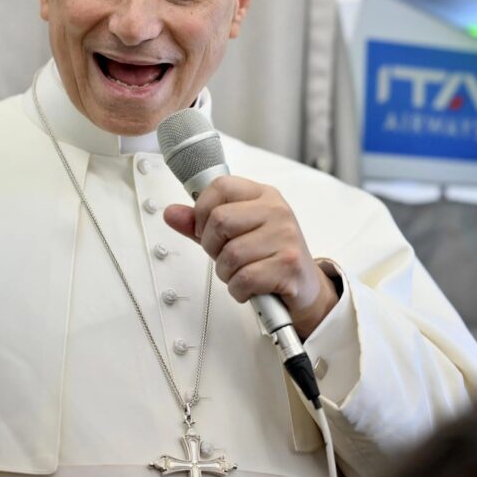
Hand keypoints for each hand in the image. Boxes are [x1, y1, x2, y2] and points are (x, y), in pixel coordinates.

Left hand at [164, 176, 336, 338]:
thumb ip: (201, 224)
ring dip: (226, 273)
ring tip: (240, 274)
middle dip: (212, 247)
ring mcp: (286, 236)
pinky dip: (239, 290)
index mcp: (263, 195)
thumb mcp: (235, 234)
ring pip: (230, 254)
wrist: (304, 287)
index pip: (220, 186)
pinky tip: (249, 288)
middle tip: (225, 257)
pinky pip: (244, 278)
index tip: (206, 230)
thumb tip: (171, 213)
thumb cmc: (268, 257)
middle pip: (220, 221)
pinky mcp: (288, 265)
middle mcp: (277, 210)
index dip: (202, 211)